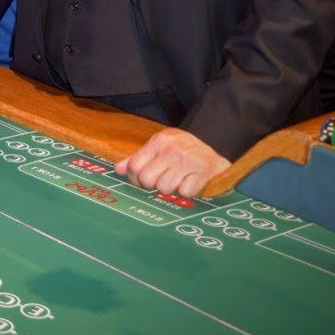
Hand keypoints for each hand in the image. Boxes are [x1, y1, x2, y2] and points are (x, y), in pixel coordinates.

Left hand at [115, 128, 230, 197]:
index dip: (135, 179)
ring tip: (178, 180)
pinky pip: (185, 192)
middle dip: (152, 185)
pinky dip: (187, 191)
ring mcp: (188, 160)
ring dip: (171, 189)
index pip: (134, 166)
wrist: (217, 145)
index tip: (142, 182)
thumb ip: (139, 158)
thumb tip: (118, 169)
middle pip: (147, 180)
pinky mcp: (204, 171)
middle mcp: (172, 149)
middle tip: (163, 180)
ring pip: (164, 188)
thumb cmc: (183, 149)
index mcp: (159, 142)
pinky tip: (191, 182)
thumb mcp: (160, 147)